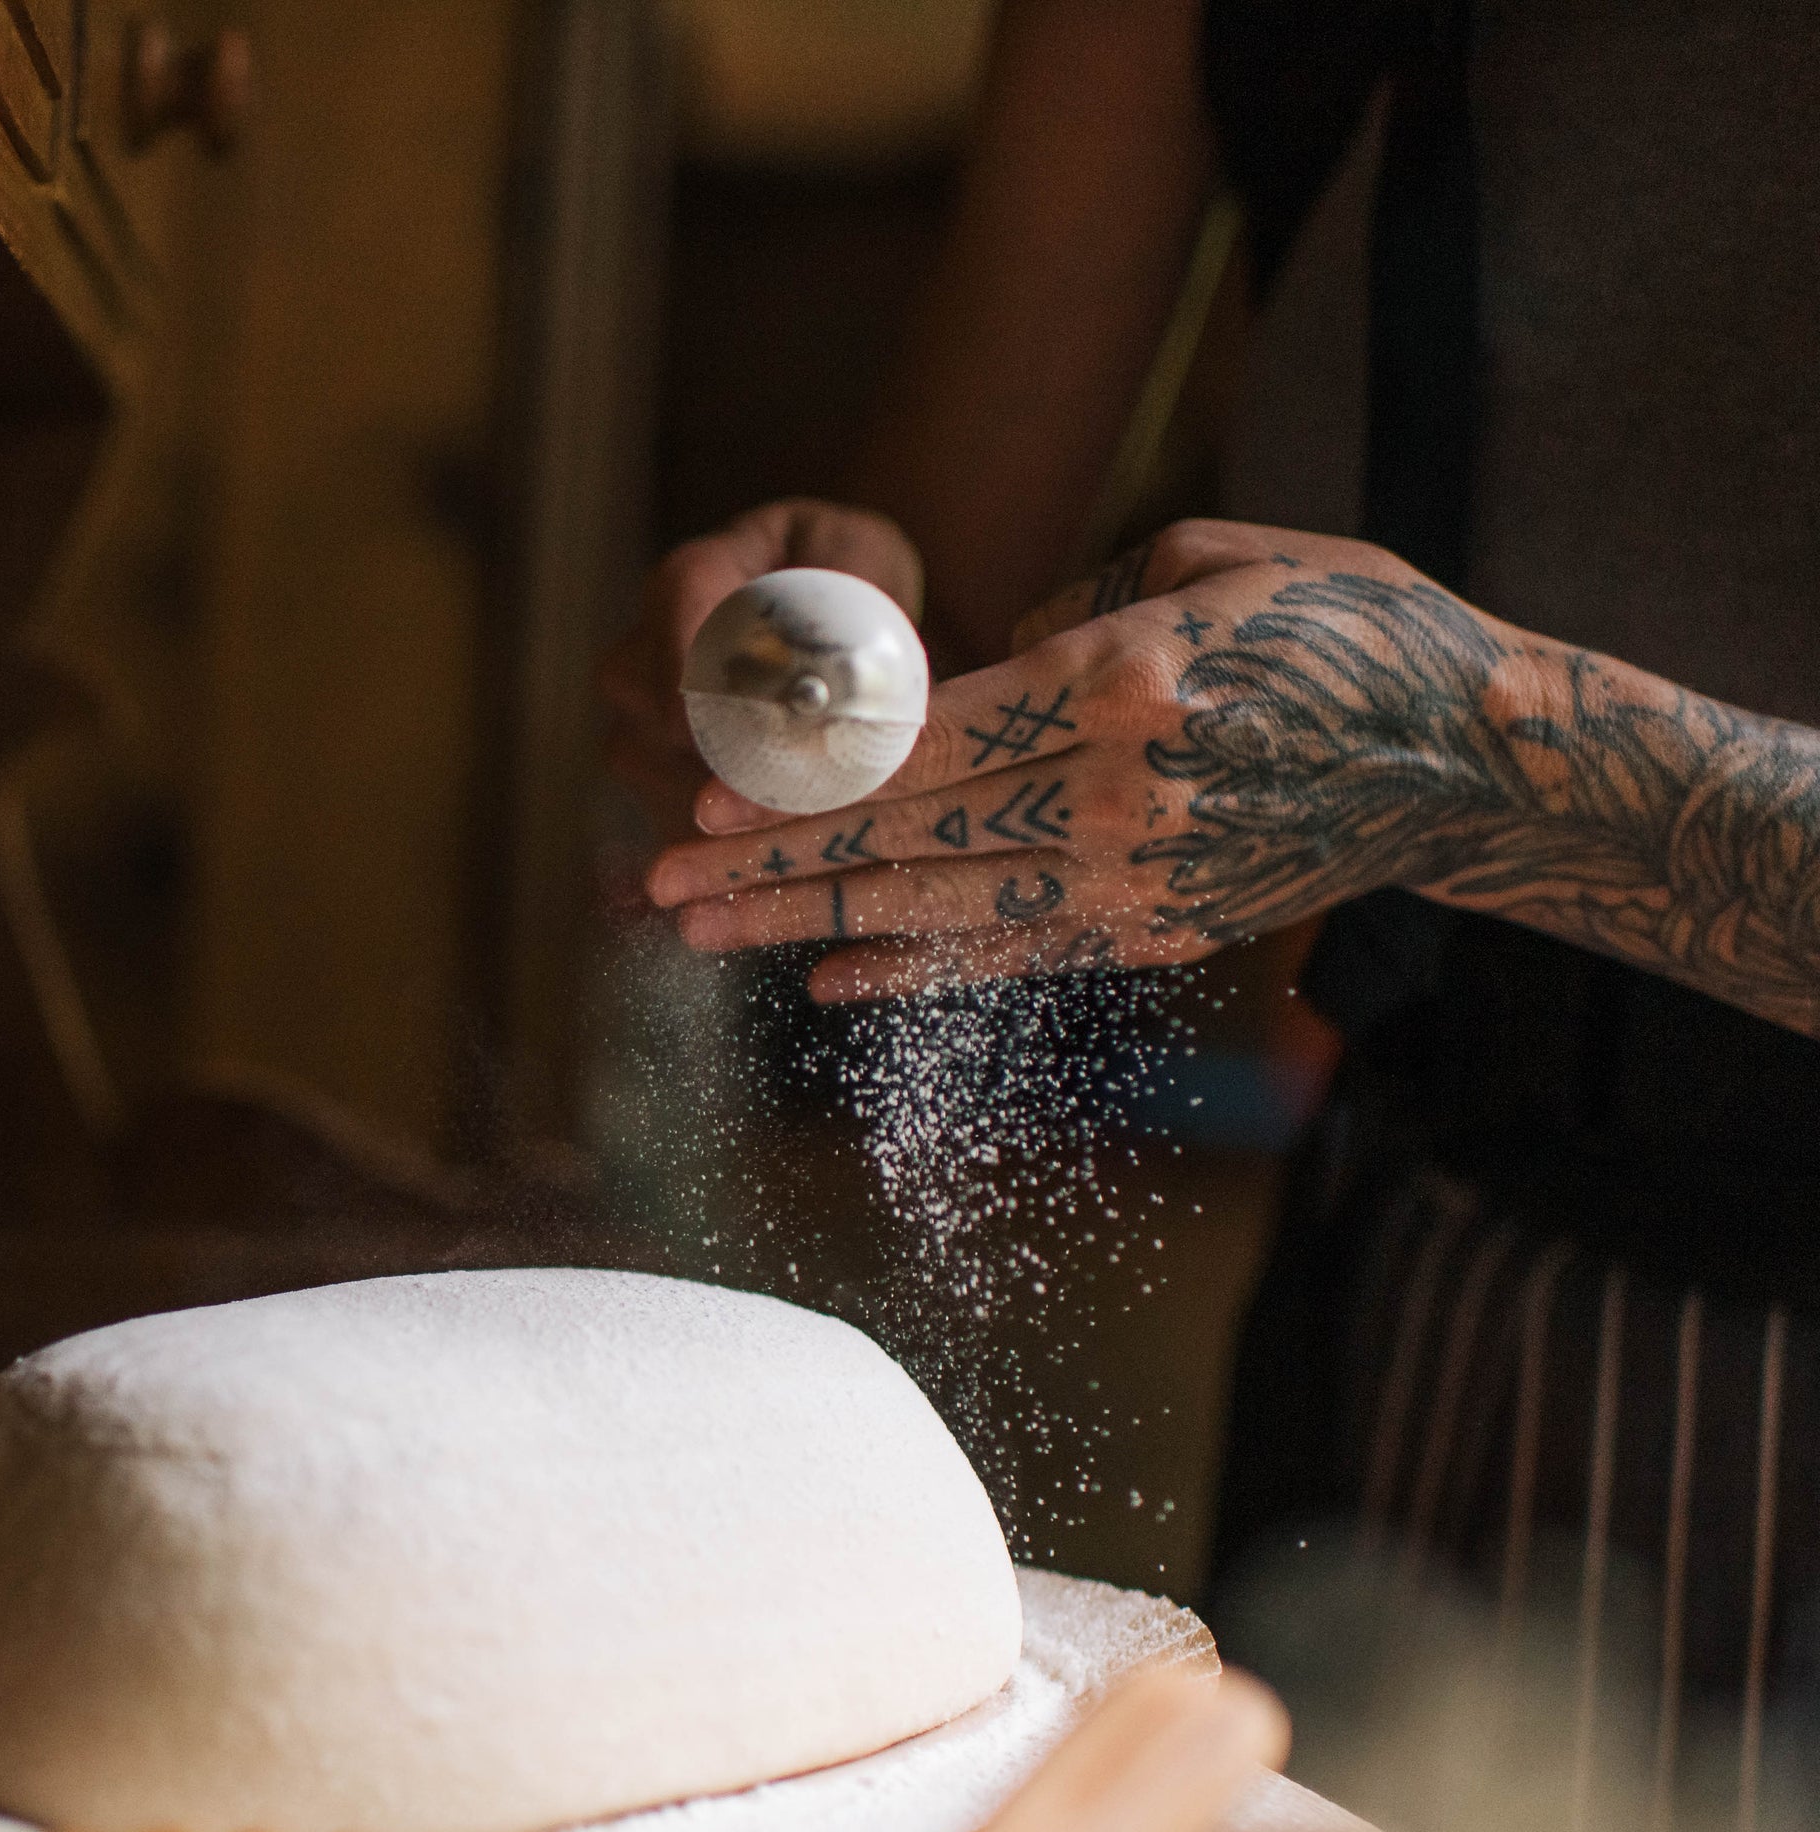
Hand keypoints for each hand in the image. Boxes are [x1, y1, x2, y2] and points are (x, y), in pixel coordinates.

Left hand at [644, 519, 1518, 1001]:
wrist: (1464, 757)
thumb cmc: (1340, 628)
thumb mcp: (1206, 561)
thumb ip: (1067, 615)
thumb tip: (972, 670)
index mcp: (1120, 684)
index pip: (921, 749)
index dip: (801, 785)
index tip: (701, 806)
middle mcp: (1119, 799)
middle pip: (907, 840)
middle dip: (772, 867)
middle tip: (659, 888)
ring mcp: (1138, 884)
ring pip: (940, 911)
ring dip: (812, 925)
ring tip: (706, 936)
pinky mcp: (1156, 937)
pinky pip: (1011, 958)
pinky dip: (917, 968)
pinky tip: (831, 978)